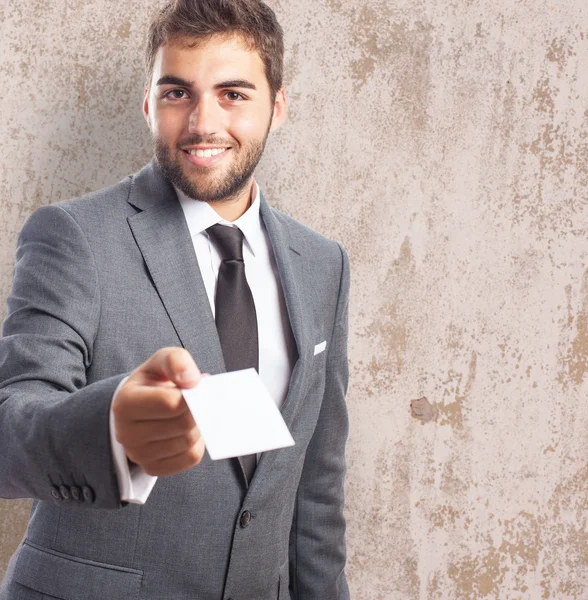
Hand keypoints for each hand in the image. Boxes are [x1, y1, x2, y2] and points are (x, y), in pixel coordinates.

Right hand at [112, 347, 205, 475]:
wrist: (141, 405)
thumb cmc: (153, 381)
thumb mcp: (161, 360)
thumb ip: (176, 360)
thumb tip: (193, 380)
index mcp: (125, 403)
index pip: (171, 403)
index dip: (192, 393)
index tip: (195, 385)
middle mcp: (126, 433)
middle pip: (183, 424)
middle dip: (198, 409)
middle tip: (198, 399)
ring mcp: (138, 454)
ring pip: (189, 442)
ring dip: (199, 426)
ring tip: (190, 413)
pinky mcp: (153, 468)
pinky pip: (190, 458)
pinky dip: (197, 443)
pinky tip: (188, 430)